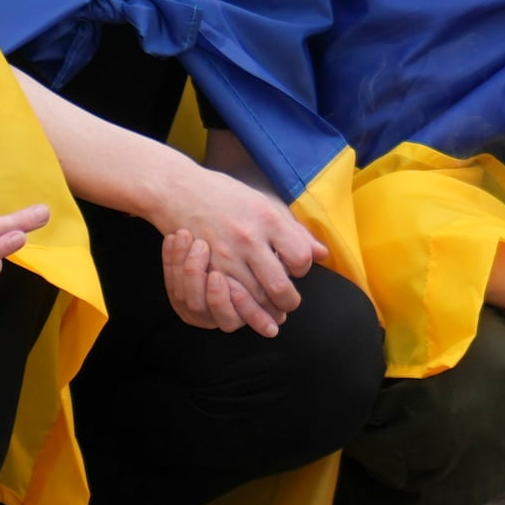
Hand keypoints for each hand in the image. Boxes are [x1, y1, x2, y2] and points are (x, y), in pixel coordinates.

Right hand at [155, 163, 321, 334]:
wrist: (181, 190)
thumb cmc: (227, 195)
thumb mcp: (265, 203)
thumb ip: (295, 230)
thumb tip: (322, 254)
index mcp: (268, 218)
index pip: (299, 257)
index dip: (303, 268)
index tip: (296, 268)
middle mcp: (249, 238)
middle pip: (278, 286)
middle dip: (287, 302)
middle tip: (288, 304)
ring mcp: (226, 255)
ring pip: (253, 298)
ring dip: (265, 311)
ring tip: (271, 314)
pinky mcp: (206, 266)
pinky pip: (227, 298)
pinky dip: (240, 309)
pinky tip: (246, 310)